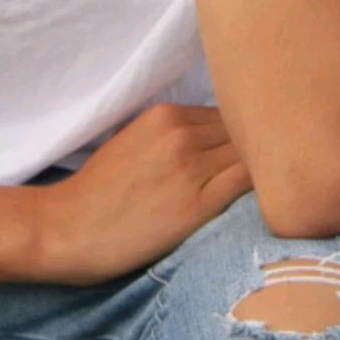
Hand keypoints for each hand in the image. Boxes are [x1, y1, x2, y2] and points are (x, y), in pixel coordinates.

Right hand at [34, 102, 252, 285]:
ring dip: (263, 164)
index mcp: (166, 113)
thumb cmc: (101, 189)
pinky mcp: (197, 204)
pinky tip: (266, 195)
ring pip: (249, 153)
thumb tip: (218, 138)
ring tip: (268, 181)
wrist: (71, 227)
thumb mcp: (137, 138)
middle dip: (257, 145)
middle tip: (268, 165)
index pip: (228, 113)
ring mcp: (190, 167)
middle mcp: (181, 133)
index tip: (249, 151)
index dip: (244, 132)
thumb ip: (176, 132)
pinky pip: (247, 184)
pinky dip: (263, 185)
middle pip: (243, 130)